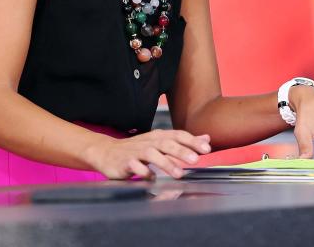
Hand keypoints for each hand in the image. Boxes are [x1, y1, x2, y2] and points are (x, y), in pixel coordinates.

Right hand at [85, 129, 211, 179]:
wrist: (107, 152)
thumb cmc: (138, 149)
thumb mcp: (161, 142)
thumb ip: (184, 142)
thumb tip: (206, 138)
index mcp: (159, 136)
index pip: (178, 135)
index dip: (192, 141)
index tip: (206, 149)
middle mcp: (148, 142)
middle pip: (167, 144)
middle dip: (182, 151)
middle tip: (196, 160)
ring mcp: (136, 151)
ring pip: (152, 154)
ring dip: (166, 163)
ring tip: (179, 174)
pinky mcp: (125, 162)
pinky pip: (134, 166)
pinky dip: (143, 171)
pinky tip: (152, 178)